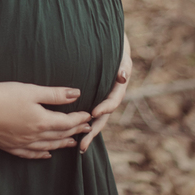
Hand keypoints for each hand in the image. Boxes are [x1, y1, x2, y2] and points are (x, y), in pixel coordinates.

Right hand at [0, 82, 92, 159]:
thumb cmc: (3, 95)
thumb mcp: (31, 91)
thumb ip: (54, 94)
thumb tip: (76, 94)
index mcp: (42, 121)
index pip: (67, 122)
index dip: (79, 118)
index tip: (88, 116)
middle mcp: (35, 135)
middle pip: (60, 135)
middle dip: (74, 131)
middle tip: (86, 129)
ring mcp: (22, 143)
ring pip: (48, 146)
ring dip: (62, 144)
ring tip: (72, 143)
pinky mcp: (10, 146)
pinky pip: (30, 154)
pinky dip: (41, 154)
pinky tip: (47, 154)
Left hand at [80, 34, 131, 153]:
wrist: (112, 47)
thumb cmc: (115, 50)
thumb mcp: (121, 56)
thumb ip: (123, 66)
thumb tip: (122, 77)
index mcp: (118, 89)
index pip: (112, 102)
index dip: (104, 108)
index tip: (93, 113)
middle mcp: (110, 98)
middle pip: (103, 118)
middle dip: (93, 131)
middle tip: (82, 145)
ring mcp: (101, 100)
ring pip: (95, 120)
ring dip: (87, 132)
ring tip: (79, 147)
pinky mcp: (93, 100)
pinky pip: (87, 114)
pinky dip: (81, 124)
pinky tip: (71, 133)